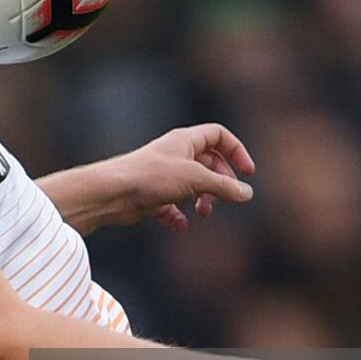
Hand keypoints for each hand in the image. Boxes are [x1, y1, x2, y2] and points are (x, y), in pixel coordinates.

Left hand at [109, 123, 255, 230]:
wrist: (113, 193)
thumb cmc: (151, 177)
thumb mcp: (196, 179)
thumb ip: (224, 186)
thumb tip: (247, 193)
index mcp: (185, 140)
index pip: (218, 135)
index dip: (236, 151)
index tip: (247, 172)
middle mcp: (174, 154)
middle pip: (209, 163)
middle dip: (220, 182)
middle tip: (223, 198)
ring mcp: (162, 175)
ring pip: (192, 185)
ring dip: (203, 200)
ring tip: (202, 213)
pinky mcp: (151, 194)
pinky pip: (171, 205)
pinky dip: (178, 215)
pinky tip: (179, 224)